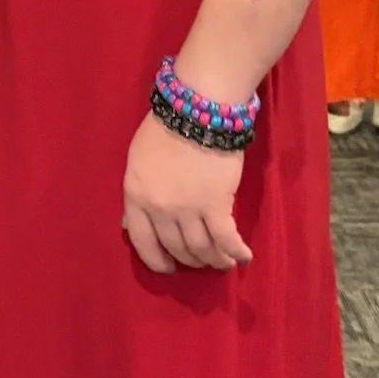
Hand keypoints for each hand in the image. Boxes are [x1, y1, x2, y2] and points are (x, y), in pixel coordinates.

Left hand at [123, 111, 252, 273]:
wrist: (196, 109)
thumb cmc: (164, 128)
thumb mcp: (137, 161)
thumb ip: (139, 192)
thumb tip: (135, 222)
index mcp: (135, 195)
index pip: (141, 240)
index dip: (155, 259)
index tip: (167, 268)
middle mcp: (159, 208)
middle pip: (175, 246)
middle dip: (188, 260)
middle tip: (199, 262)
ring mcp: (188, 209)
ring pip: (200, 248)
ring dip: (213, 260)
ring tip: (222, 263)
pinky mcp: (216, 205)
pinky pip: (226, 238)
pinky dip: (235, 252)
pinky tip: (243, 257)